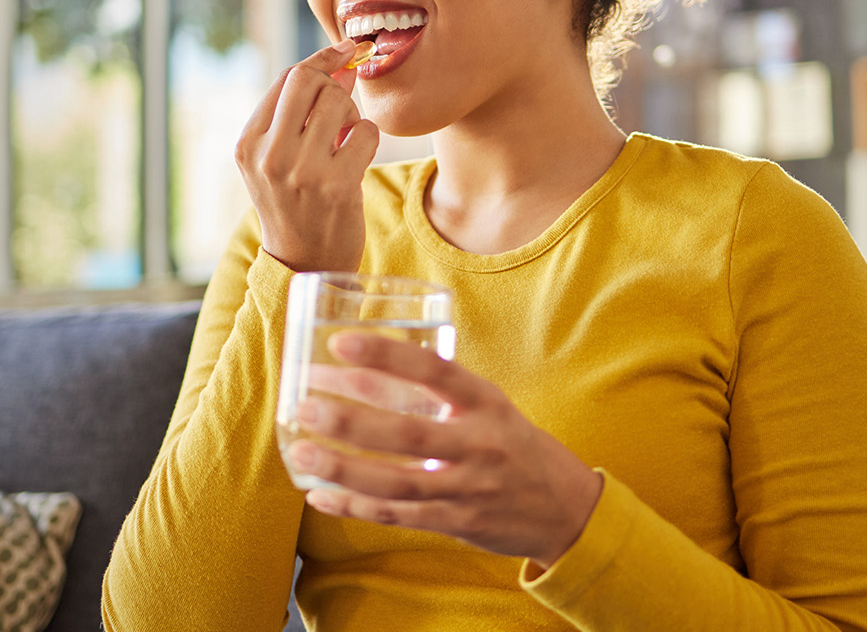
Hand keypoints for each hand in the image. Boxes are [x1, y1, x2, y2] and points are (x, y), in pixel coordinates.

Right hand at [236, 44, 381, 273]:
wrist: (305, 262)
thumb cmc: (295, 202)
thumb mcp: (279, 157)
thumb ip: (301, 111)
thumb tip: (343, 61)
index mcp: (248, 143)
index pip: (286, 78)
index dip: (321, 60)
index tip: (345, 52)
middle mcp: (268, 155)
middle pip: (308, 80)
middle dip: (334, 85)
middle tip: (340, 110)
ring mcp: (301, 171)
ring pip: (338, 102)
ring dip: (351, 115)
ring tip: (344, 139)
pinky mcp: (336, 186)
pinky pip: (365, 132)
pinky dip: (367, 138)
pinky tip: (356, 158)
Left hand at [285, 331, 603, 568]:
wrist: (566, 509)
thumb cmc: (511, 444)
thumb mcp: (488, 407)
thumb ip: (437, 390)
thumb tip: (361, 366)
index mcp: (486, 403)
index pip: (434, 371)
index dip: (385, 355)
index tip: (338, 342)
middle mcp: (480, 444)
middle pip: (408, 434)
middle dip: (350, 421)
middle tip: (304, 406)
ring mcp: (469, 488)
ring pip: (397, 481)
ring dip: (343, 469)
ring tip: (300, 453)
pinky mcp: (457, 523)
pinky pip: (399, 516)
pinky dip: (356, 507)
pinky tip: (319, 496)